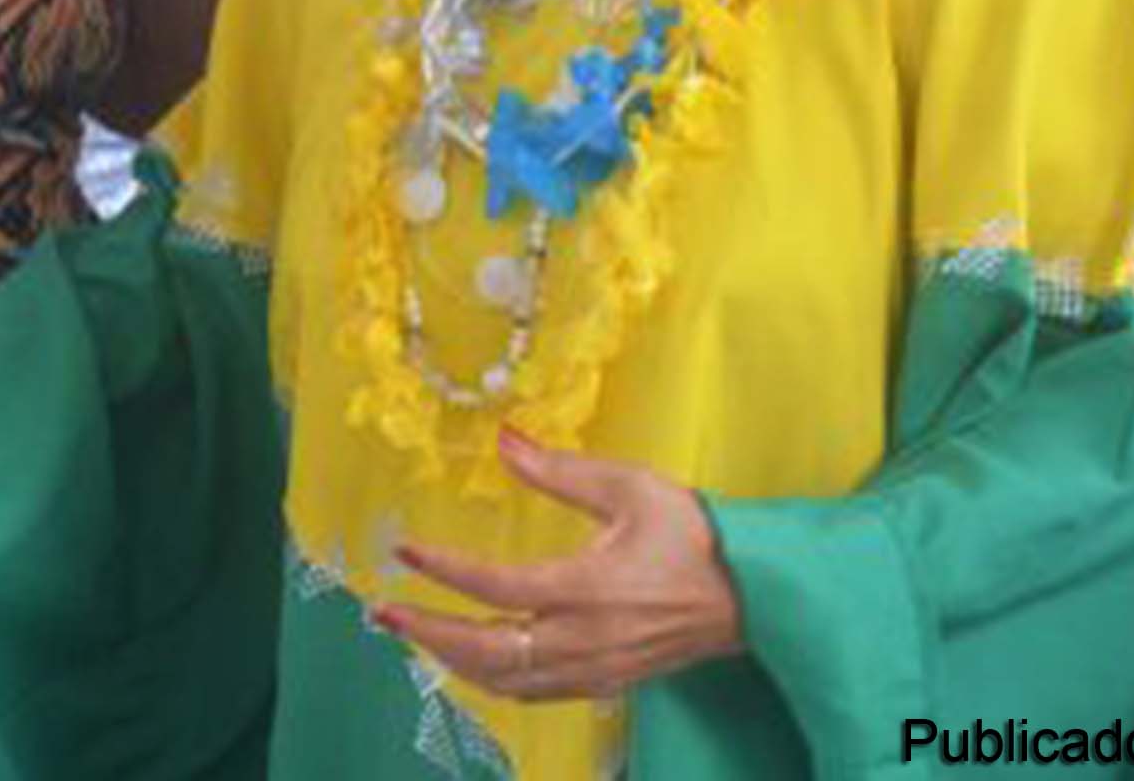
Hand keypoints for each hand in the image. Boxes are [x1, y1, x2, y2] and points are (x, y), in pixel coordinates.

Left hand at [377, 430, 742, 701]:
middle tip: (383, 611)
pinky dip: (491, 680)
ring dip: (452, 660)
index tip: (404, 549)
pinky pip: (531, 694)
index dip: (441, 568)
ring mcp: (590, 669)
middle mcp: (580, 638)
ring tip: (417, 634)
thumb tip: (506, 438)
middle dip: (426, 631)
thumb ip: (560, 470)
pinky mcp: (602, 683)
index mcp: (585, 587)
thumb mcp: (629, 488)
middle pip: (483, 648)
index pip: (493, 585)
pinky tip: (472, 663)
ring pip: (503, 681)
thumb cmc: (691, 536)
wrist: (749, 596)